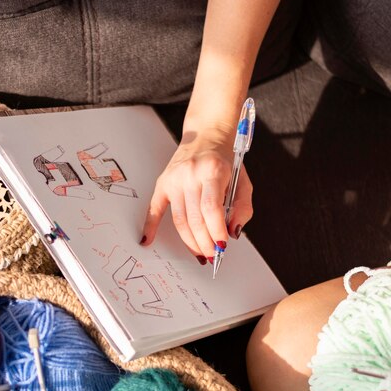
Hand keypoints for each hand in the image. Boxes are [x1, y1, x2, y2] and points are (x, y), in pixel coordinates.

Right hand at [140, 127, 252, 260]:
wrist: (207, 134)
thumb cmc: (225, 160)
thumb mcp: (243, 180)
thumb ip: (243, 208)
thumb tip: (232, 232)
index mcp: (212, 171)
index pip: (211, 209)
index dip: (216, 232)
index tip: (222, 246)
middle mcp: (190, 174)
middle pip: (195, 219)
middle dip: (205, 242)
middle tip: (212, 255)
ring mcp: (174, 179)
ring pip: (179, 220)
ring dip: (190, 241)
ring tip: (200, 253)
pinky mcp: (163, 183)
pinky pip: (154, 209)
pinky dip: (150, 226)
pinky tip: (148, 241)